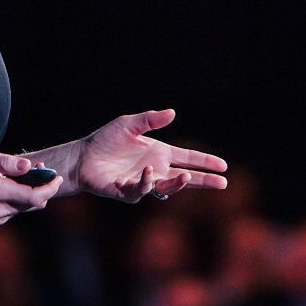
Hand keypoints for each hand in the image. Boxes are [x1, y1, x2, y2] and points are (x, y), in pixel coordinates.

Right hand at [0, 148, 62, 224]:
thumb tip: (29, 166)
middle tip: (42, 168)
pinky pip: (17, 209)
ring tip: (27, 173)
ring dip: (32, 191)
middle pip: (34, 204)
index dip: (50, 188)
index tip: (57, 176)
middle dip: (43, 187)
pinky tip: (15, 183)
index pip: (34, 197)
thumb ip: (6, 162)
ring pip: (26, 207)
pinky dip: (22, 197)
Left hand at [74, 109, 227, 202]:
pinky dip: (147, 182)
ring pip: (166, 188)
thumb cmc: (105, 140)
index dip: (205, 162)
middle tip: (222, 183)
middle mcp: (155, 169)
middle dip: (203, 180)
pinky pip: (142, 190)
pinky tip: (149, 172)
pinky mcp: (128, 192)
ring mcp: (143, 182)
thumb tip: (173, 113)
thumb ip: (150, 120)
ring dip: (177, 183)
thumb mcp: (129, 124)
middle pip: (185, 177)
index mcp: (159, 153)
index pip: (188, 157)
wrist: (83, 156)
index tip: (223, 166)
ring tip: (185, 176)